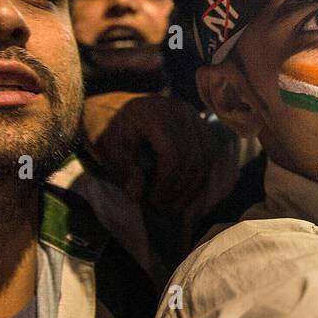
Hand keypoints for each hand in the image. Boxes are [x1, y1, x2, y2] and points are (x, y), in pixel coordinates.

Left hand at [82, 92, 220, 211]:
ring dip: (190, 187)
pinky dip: (196, 178)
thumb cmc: (111, 129)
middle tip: (162, 208)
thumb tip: (138, 196)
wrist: (117, 109)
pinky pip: (207, 157)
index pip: (173, 153)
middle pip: (192, 157)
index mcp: (156, 113)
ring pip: (203, 159)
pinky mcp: (202, 127)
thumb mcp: (110, 148)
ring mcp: (194, 118)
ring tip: (172, 205)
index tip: (152, 201)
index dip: (166, 182)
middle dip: (179, 188)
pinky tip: (182, 194)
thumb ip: (125, 170)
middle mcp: (181, 112)